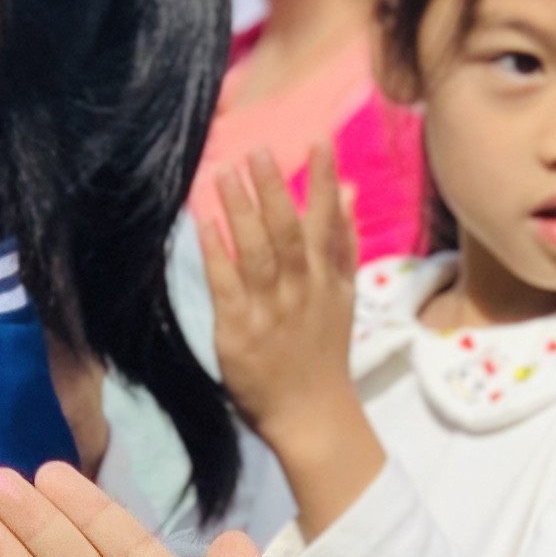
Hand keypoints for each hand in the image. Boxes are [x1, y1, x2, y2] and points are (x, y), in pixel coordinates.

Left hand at [199, 146, 379, 533]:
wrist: (312, 414)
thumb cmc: (322, 352)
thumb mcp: (344, 295)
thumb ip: (344, 241)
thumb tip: (350, 190)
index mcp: (327, 279)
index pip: (327, 222)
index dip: (323, 182)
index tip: (318, 142)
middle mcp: (301, 290)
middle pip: (289, 233)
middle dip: (276, 191)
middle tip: (260, 151)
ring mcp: (270, 311)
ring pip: (258, 254)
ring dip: (242, 213)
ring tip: (226, 174)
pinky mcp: (239, 332)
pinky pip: (227, 287)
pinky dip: (218, 255)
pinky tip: (205, 225)